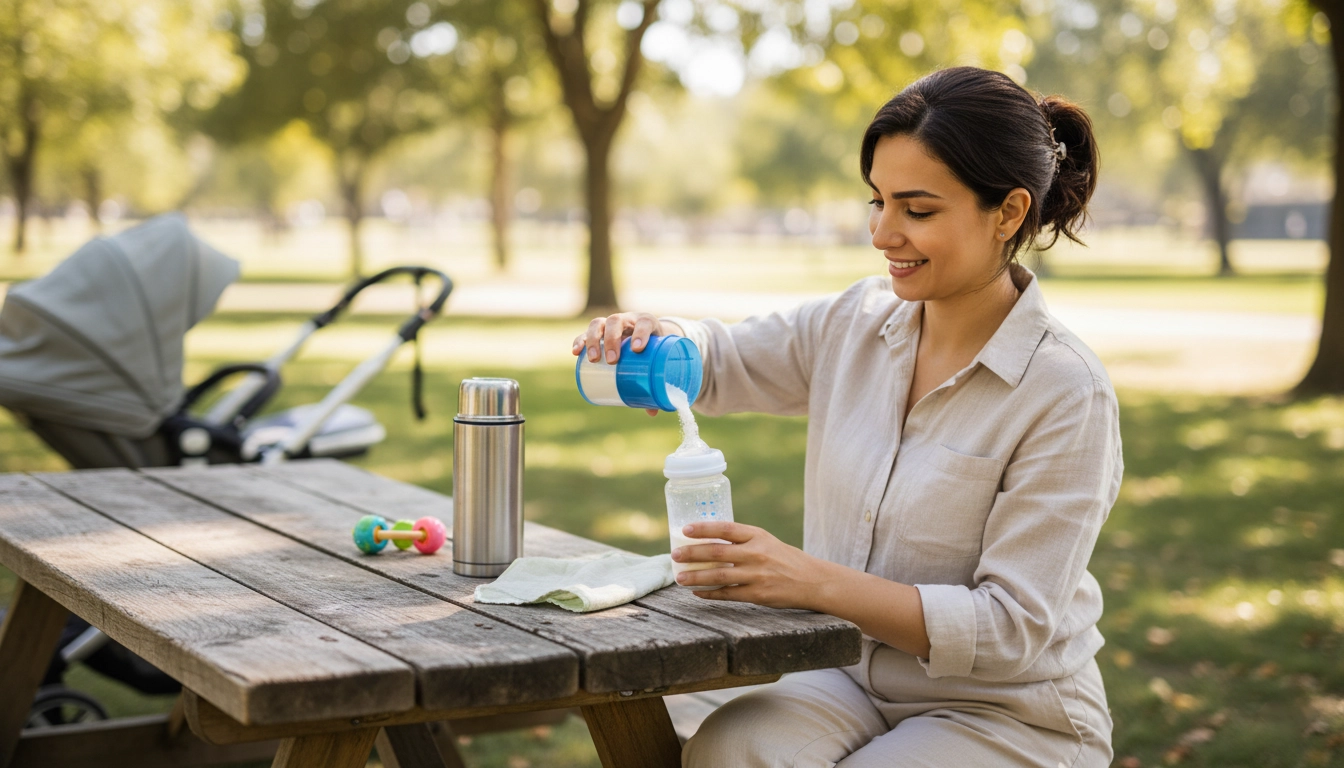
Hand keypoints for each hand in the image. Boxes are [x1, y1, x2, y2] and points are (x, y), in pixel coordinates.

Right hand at [572, 312, 677, 415]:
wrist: (646, 334)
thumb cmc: (653, 349)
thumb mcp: (658, 361)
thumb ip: (655, 384)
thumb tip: (652, 412)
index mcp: (647, 322)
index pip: (644, 323)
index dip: (641, 333)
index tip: (638, 349)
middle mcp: (627, 319)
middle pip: (616, 322)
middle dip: (612, 340)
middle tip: (613, 360)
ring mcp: (610, 324)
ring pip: (599, 324)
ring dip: (594, 340)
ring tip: (594, 359)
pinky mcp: (598, 332)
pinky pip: (585, 333)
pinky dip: (579, 341)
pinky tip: (575, 352)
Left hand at [670, 521, 832, 608]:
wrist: (812, 581)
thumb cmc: (784, 558)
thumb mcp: (766, 541)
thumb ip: (742, 540)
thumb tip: (707, 541)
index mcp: (758, 536)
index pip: (726, 529)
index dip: (704, 529)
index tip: (685, 529)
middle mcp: (756, 553)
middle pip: (717, 552)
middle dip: (692, 554)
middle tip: (675, 555)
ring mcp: (757, 575)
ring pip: (719, 576)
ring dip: (696, 577)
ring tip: (680, 578)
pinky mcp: (758, 595)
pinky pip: (728, 594)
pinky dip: (710, 594)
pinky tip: (697, 593)